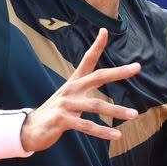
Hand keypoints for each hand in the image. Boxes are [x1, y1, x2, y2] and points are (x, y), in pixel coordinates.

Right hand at [21, 28, 139, 151]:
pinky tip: (116, 135)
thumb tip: (98, 81)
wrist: (29, 130)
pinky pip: (86, 126)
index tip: (104, 31)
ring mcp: (65, 104)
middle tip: (137, 67)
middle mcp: (71, 90)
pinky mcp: (62, 120)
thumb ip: (84, 91)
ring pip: (96, 105)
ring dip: (116, 110)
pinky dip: (102, 131)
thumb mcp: (69, 98)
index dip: (96, 46)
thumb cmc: (55, 113)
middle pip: (98, 77)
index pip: (87, 60)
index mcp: (74, 83)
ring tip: (134, 114)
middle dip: (118, 72)